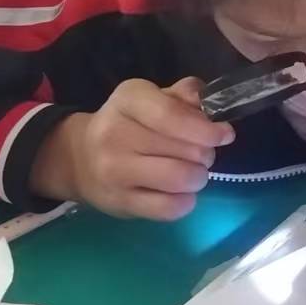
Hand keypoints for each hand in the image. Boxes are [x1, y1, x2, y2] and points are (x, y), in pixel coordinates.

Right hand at [30, 78, 233, 220]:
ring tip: (193, 173)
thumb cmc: (128, 124)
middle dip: (206, 153)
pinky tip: (182, 193)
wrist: (80, 158)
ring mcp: (114, 171)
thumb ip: (183, 95)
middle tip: (202, 154)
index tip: (225, 135)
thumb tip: (209, 102)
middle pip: (184, 149)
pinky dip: (185, 202)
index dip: (206, 128)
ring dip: (198, 177)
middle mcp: (115, 133)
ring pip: (179, 179)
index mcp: (127, 99)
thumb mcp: (152, 98)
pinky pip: (168, 208)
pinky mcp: (120, 202)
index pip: (171, 115)